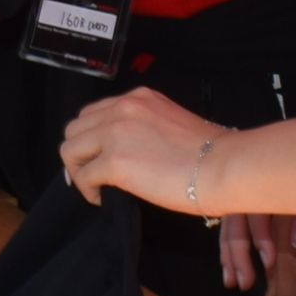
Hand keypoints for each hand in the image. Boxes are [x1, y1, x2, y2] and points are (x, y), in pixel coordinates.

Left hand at [61, 84, 223, 211]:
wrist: (224, 165)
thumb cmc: (211, 153)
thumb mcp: (171, 123)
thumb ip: (144, 127)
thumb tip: (127, 151)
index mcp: (138, 98)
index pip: (95, 113)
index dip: (91, 138)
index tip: (98, 156)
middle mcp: (122, 108)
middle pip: (75, 128)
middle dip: (80, 153)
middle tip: (93, 174)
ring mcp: (116, 133)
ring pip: (70, 150)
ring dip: (78, 170)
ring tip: (96, 186)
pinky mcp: (114, 161)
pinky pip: (83, 176)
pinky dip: (87, 190)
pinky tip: (102, 197)